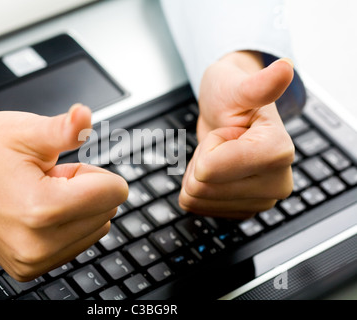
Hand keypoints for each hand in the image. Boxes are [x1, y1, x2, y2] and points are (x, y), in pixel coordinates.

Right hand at [0, 104, 128, 280]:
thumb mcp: (27, 132)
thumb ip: (66, 128)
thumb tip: (85, 116)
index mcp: (40, 209)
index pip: (114, 192)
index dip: (95, 172)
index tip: (65, 167)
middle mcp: (37, 245)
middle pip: (108, 211)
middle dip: (86, 190)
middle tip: (48, 179)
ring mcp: (32, 261)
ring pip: (96, 229)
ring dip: (78, 208)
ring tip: (40, 192)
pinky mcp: (29, 268)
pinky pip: (76, 244)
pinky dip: (68, 224)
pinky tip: (37, 210)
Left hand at [179, 51, 294, 218]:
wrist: (229, 111)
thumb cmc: (232, 96)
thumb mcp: (237, 86)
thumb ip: (258, 84)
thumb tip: (285, 67)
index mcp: (278, 152)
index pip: (209, 169)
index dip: (207, 146)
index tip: (227, 131)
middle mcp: (277, 183)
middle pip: (202, 188)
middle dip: (201, 159)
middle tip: (221, 141)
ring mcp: (263, 200)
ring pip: (198, 200)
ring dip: (199, 173)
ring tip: (219, 153)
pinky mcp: (245, 209)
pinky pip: (200, 207)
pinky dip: (199, 186)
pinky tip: (218, 169)